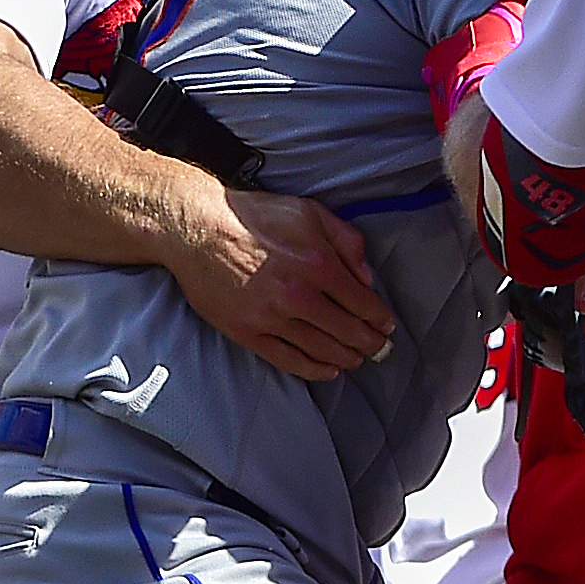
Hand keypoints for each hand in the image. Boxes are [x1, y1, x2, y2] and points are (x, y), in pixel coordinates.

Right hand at [163, 188, 397, 382]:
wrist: (197, 229)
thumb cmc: (253, 217)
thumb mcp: (310, 212)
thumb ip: (346, 241)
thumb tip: (367, 277)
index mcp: (318, 263)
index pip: (361, 302)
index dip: (379, 318)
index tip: (387, 326)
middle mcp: (298, 295)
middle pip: (346, 331)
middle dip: (369, 343)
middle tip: (380, 348)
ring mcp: (271, 317)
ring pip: (321, 349)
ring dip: (346, 357)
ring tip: (358, 359)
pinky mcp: (248, 332)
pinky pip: (287, 359)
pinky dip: (313, 369)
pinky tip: (328, 370)